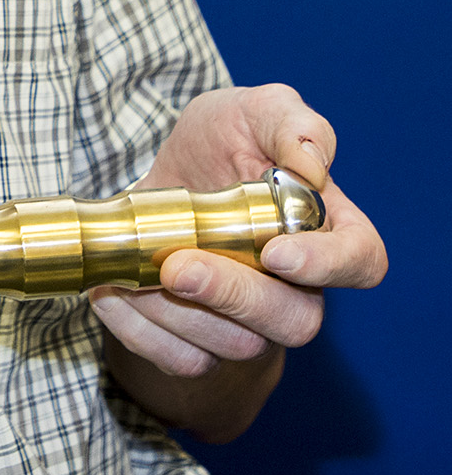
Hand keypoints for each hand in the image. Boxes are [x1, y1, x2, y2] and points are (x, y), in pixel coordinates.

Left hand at [89, 84, 385, 416]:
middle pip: (296, 320)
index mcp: (328, 230)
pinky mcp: (206, 347)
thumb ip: (292, 123)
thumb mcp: (250, 112)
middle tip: (176, 264)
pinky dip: (142, 332)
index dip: (328, 265)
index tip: (275, 252)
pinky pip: (184, 362)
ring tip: (136, 270)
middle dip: (233, 295)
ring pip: (237, 346)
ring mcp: (255, 325)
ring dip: (177, 313)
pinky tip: (112, 293)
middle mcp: (299, 288)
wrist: (155, 191)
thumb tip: (312, 165)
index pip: (362, 262)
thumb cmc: (217, 146)